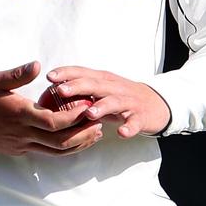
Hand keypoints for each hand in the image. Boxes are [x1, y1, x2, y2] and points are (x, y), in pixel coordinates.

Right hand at [0, 61, 103, 155]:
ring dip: (77, 145)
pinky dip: (64, 148)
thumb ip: (18, 74)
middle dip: (83, 135)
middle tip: (100, 124)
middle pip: (60, 141)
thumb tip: (39, 65)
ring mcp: (22, 145)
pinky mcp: (20, 150)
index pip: (54, 122)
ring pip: (56, 152)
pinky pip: (47, 152)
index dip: (74, 118)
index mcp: (20, 115)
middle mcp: (24, 133)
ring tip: (94, 135)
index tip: (89, 108)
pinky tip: (74, 140)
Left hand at [46, 66, 170, 138]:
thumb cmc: (121, 97)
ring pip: (114, 102)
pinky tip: (122, 132)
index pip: (83, 73)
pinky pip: (135, 122)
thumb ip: (79, 92)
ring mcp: (129, 102)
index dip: (67, 73)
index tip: (49, 76)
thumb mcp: (101, 91)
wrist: (156, 104)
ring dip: (101, 107)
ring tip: (88, 114)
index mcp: (103, 80)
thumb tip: (51, 95)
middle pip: (95, 85)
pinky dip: (129, 127)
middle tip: (61, 91)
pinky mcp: (141, 117)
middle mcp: (114, 88)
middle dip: (78, 87)